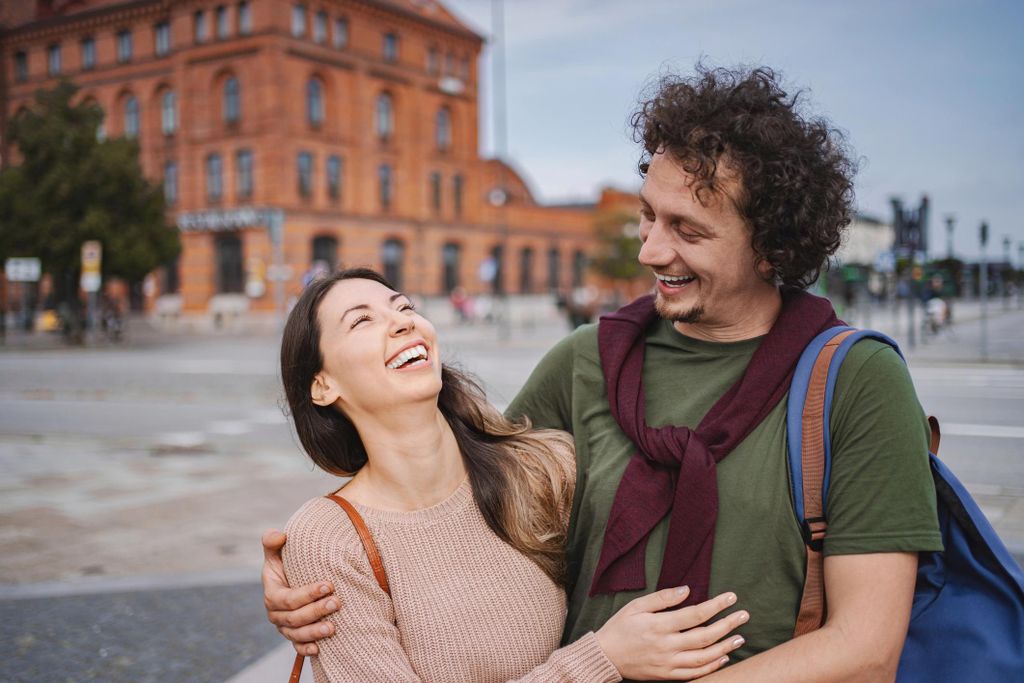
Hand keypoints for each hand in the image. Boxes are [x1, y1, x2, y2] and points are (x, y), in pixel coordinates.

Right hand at [261, 529, 341, 655]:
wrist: (294, 578)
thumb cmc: (286, 563)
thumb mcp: (277, 552)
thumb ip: (272, 541)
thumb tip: (280, 536)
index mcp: (271, 594)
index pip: (288, 599)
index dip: (307, 594)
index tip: (328, 585)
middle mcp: (275, 613)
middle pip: (294, 617)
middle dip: (316, 611)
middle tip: (337, 602)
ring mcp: (284, 627)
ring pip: (296, 634)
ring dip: (314, 632)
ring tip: (333, 627)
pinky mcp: (293, 636)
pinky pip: (297, 646)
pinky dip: (306, 649)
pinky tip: (319, 649)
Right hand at [595, 587, 748, 680]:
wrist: (606, 656)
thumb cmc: (620, 627)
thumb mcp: (636, 606)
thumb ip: (662, 598)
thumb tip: (687, 590)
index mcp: (659, 626)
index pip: (695, 614)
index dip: (716, 605)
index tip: (731, 597)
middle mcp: (666, 646)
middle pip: (705, 636)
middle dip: (728, 625)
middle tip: (744, 616)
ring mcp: (668, 663)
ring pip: (704, 657)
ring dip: (725, 647)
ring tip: (740, 637)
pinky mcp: (667, 675)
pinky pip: (694, 673)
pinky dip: (711, 666)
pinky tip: (723, 657)